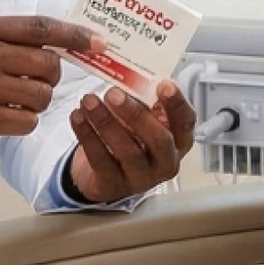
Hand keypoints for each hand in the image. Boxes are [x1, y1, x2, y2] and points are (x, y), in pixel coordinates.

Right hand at [0, 15, 98, 162]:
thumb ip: (6, 39)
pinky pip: (26, 121)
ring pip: (41, 96)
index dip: (75, 35)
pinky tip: (3, 119)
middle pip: (49, 64)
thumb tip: (57, 44)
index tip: (99, 42)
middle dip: (50, 79)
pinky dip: (22, 123)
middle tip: (33, 84)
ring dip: (36, 103)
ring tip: (12, 103)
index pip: (41, 27)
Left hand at [63, 81, 195, 203]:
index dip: (177, 104)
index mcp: (178, 140)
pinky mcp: (114, 185)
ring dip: (105, 122)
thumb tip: (129, 79)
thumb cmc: (131, 138)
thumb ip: (142, 102)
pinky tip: (78, 117)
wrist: (106, 172)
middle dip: (136, 114)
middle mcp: (165, 162)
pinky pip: (100, 159)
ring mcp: (141, 177)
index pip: (186, 122)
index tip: (164, 85)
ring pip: (127, 150)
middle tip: (114, 94)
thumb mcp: (142, 118)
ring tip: (89, 101)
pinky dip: (87, 135)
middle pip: (158, 140)